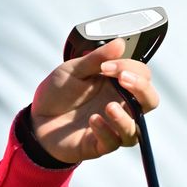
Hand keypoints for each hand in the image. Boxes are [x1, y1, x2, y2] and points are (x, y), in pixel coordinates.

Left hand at [29, 38, 159, 164]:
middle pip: (150, 101)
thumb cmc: (58, 93)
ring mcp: (112, 126)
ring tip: (108, 107)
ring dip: (125, 117)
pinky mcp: (99, 144)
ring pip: (135, 128)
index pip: (142, 75)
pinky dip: (106, 131)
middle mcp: (120, 105)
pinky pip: (113, 142)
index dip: (130, 68)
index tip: (107, 66)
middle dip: (142, 89)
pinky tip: (93, 120)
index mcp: (117, 85)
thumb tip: (121, 43)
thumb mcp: (73, 70)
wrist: (37, 118)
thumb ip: (96, 58)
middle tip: (123, 79)